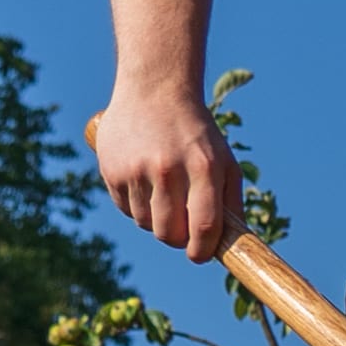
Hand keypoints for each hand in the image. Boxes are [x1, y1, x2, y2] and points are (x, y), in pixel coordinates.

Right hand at [88, 89, 241, 260]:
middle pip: (170, 234)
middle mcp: (169, 169)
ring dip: (157, 219)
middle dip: (179, 240)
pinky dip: (137, 205)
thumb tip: (233, 245)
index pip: (204, 227)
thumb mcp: (224, 160)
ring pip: (146, 224)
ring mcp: (137, 170)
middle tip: (182, 229)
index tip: (201, 255)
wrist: (154, 89)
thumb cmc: (196, 132)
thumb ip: (232, 202)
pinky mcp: (112, 170)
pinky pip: (126, 209)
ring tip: (164, 192)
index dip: (202, 251)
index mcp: (204, 167)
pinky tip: (144, 180)